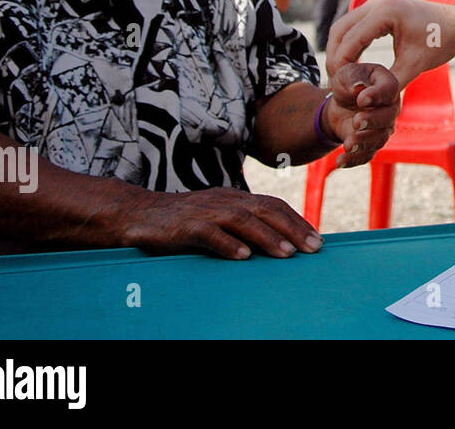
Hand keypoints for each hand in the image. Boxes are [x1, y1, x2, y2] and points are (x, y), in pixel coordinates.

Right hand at [120, 186, 322, 259]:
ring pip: (242, 221)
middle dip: (292, 229)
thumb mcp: (217, 217)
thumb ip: (243, 225)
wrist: (138, 214)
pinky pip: (210, 234)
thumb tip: (277, 243)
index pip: (273, 205)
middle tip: (312, 248)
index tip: (316, 239)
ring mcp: (205, 212)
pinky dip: (228, 244)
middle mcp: (225, 201)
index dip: (296, 220)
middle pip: (265, 210)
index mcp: (235, 198)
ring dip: (267, 237)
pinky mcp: (185, 226)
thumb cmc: (183, 220)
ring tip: (286, 254)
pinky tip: (243, 257)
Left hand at [321, 62, 400, 167]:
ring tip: (348, 144)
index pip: (388, 90)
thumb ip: (352, 78)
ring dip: (363, 143)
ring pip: (379, 139)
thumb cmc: (348, 83)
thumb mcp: (345, 74)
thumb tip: (358, 88)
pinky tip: (340, 161)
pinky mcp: (372, 144)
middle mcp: (390, 108)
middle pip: (387, 117)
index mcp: (387, 85)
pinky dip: (354, 159)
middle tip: (357, 121)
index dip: (377, 95)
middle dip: (373, 120)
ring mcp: (383, 128)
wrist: (341, 102)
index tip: (361, 99)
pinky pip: (367, 154)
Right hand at [326, 0, 454, 84]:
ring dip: (339, 50)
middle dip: (334, 57)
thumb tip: (363, 102)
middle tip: (336, 84)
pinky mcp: (378, 6)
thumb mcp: (415, 65)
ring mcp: (376, 1)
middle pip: (339, 30)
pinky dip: (349, 43)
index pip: (350, 40)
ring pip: (343, 26)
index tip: (338, 88)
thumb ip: (388, 84)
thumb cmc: (440, 42)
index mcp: (385, 11)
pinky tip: (352, 65)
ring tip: (342, 77)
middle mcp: (377, 1)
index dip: (340, 65)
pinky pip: (354, 25)